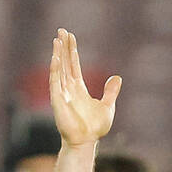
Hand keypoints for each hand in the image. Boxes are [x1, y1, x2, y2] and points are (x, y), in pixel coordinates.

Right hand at [49, 29, 121, 146]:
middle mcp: (69, 88)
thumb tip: (117, 78)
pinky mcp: (57, 100)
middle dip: (63, 47)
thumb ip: (111, 92)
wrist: (86, 142)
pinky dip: (55, 69)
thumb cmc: (94, 128)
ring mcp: (62, 93)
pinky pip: (55, 81)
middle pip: (65, 62)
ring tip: (57, 39)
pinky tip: (56, 57)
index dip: (72, 51)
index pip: (74, 65)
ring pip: (59, 69)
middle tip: (61, 30)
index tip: (70, 37)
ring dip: (58, 54)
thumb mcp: (107, 106)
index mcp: (79, 88)